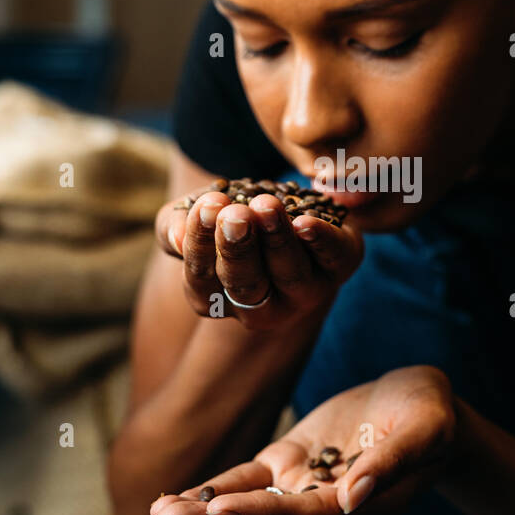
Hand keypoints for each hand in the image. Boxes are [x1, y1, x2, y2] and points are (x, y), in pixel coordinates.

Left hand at [148, 366, 456, 514]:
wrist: (425, 405)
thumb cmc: (431, 414)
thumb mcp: (425, 429)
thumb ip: (391, 465)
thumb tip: (352, 499)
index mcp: (363, 508)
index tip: (220, 509)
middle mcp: (328, 509)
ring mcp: (305, 488)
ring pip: (248, 507)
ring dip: (204, 511)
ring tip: (160, 512)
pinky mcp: (290, 465)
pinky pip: (247, 482)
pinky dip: (214, 489)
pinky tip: (179, 497)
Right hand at [154, 183, 362, 329]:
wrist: (289, 214)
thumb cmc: (232, 222)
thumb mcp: (194, 219)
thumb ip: (173, 226)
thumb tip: (176, 234)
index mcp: (218, 299)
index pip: (202, 280)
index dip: (201, 245)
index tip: (205, 207)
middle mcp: (263, 307)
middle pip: (247, 285)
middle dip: (239, 249)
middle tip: (235, 215)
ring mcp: (306, 292)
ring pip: (290, 273)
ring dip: (276, 239)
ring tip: (265, 206)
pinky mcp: (341, 265)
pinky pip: (333, 257)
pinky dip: (321, 240)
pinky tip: (306, 222)